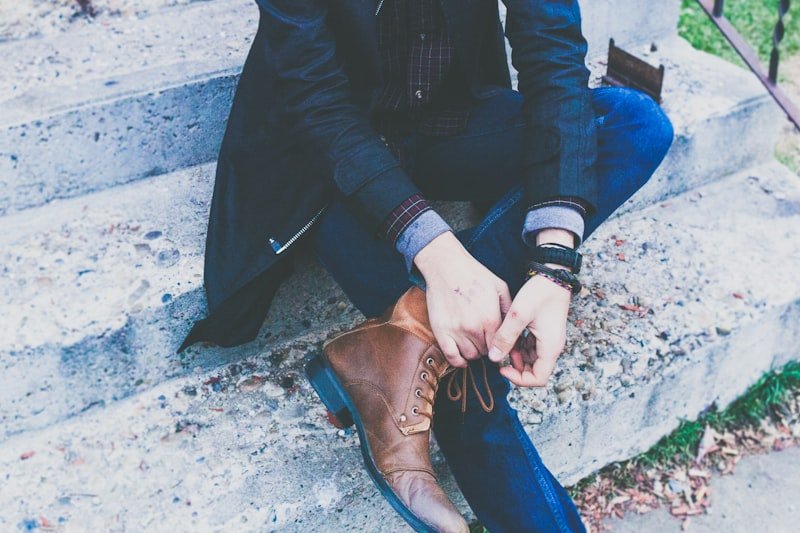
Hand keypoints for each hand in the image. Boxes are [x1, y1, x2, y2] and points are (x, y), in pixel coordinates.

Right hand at [414, 232, 511, 367]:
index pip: (501, 345)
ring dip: (474, 352)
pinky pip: (451, 356)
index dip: (501, 345)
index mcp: (491, 318)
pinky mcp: (441, 331)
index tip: (498, 342)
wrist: (446, 265)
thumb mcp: (500, 288)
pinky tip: (462, 357)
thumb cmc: (474, 274)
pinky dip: (458, 361)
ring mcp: (456, 330)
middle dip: (488, 347)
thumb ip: (508, 310)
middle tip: (484, 339)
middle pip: (486, 352)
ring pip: (470, 355)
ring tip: (473, 342)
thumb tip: (514, 329)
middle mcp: (474, 328)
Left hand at [487, 270, 570, 386]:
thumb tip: (494, 358)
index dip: (518, 378)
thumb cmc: (539, 293)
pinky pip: (531, 347)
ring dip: (516, 356)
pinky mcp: (544, 332)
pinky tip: (508, 335)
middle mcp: (552, 347)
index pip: (538, 379)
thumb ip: (505, 337)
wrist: (553, 275)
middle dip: (516, 367)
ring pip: (531, 360)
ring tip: (502, 342)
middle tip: (499, 354)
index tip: (502, 367)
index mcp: (550, 348)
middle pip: (534, 371)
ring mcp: (548, 340)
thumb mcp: (518, 315)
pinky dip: (519, 346)